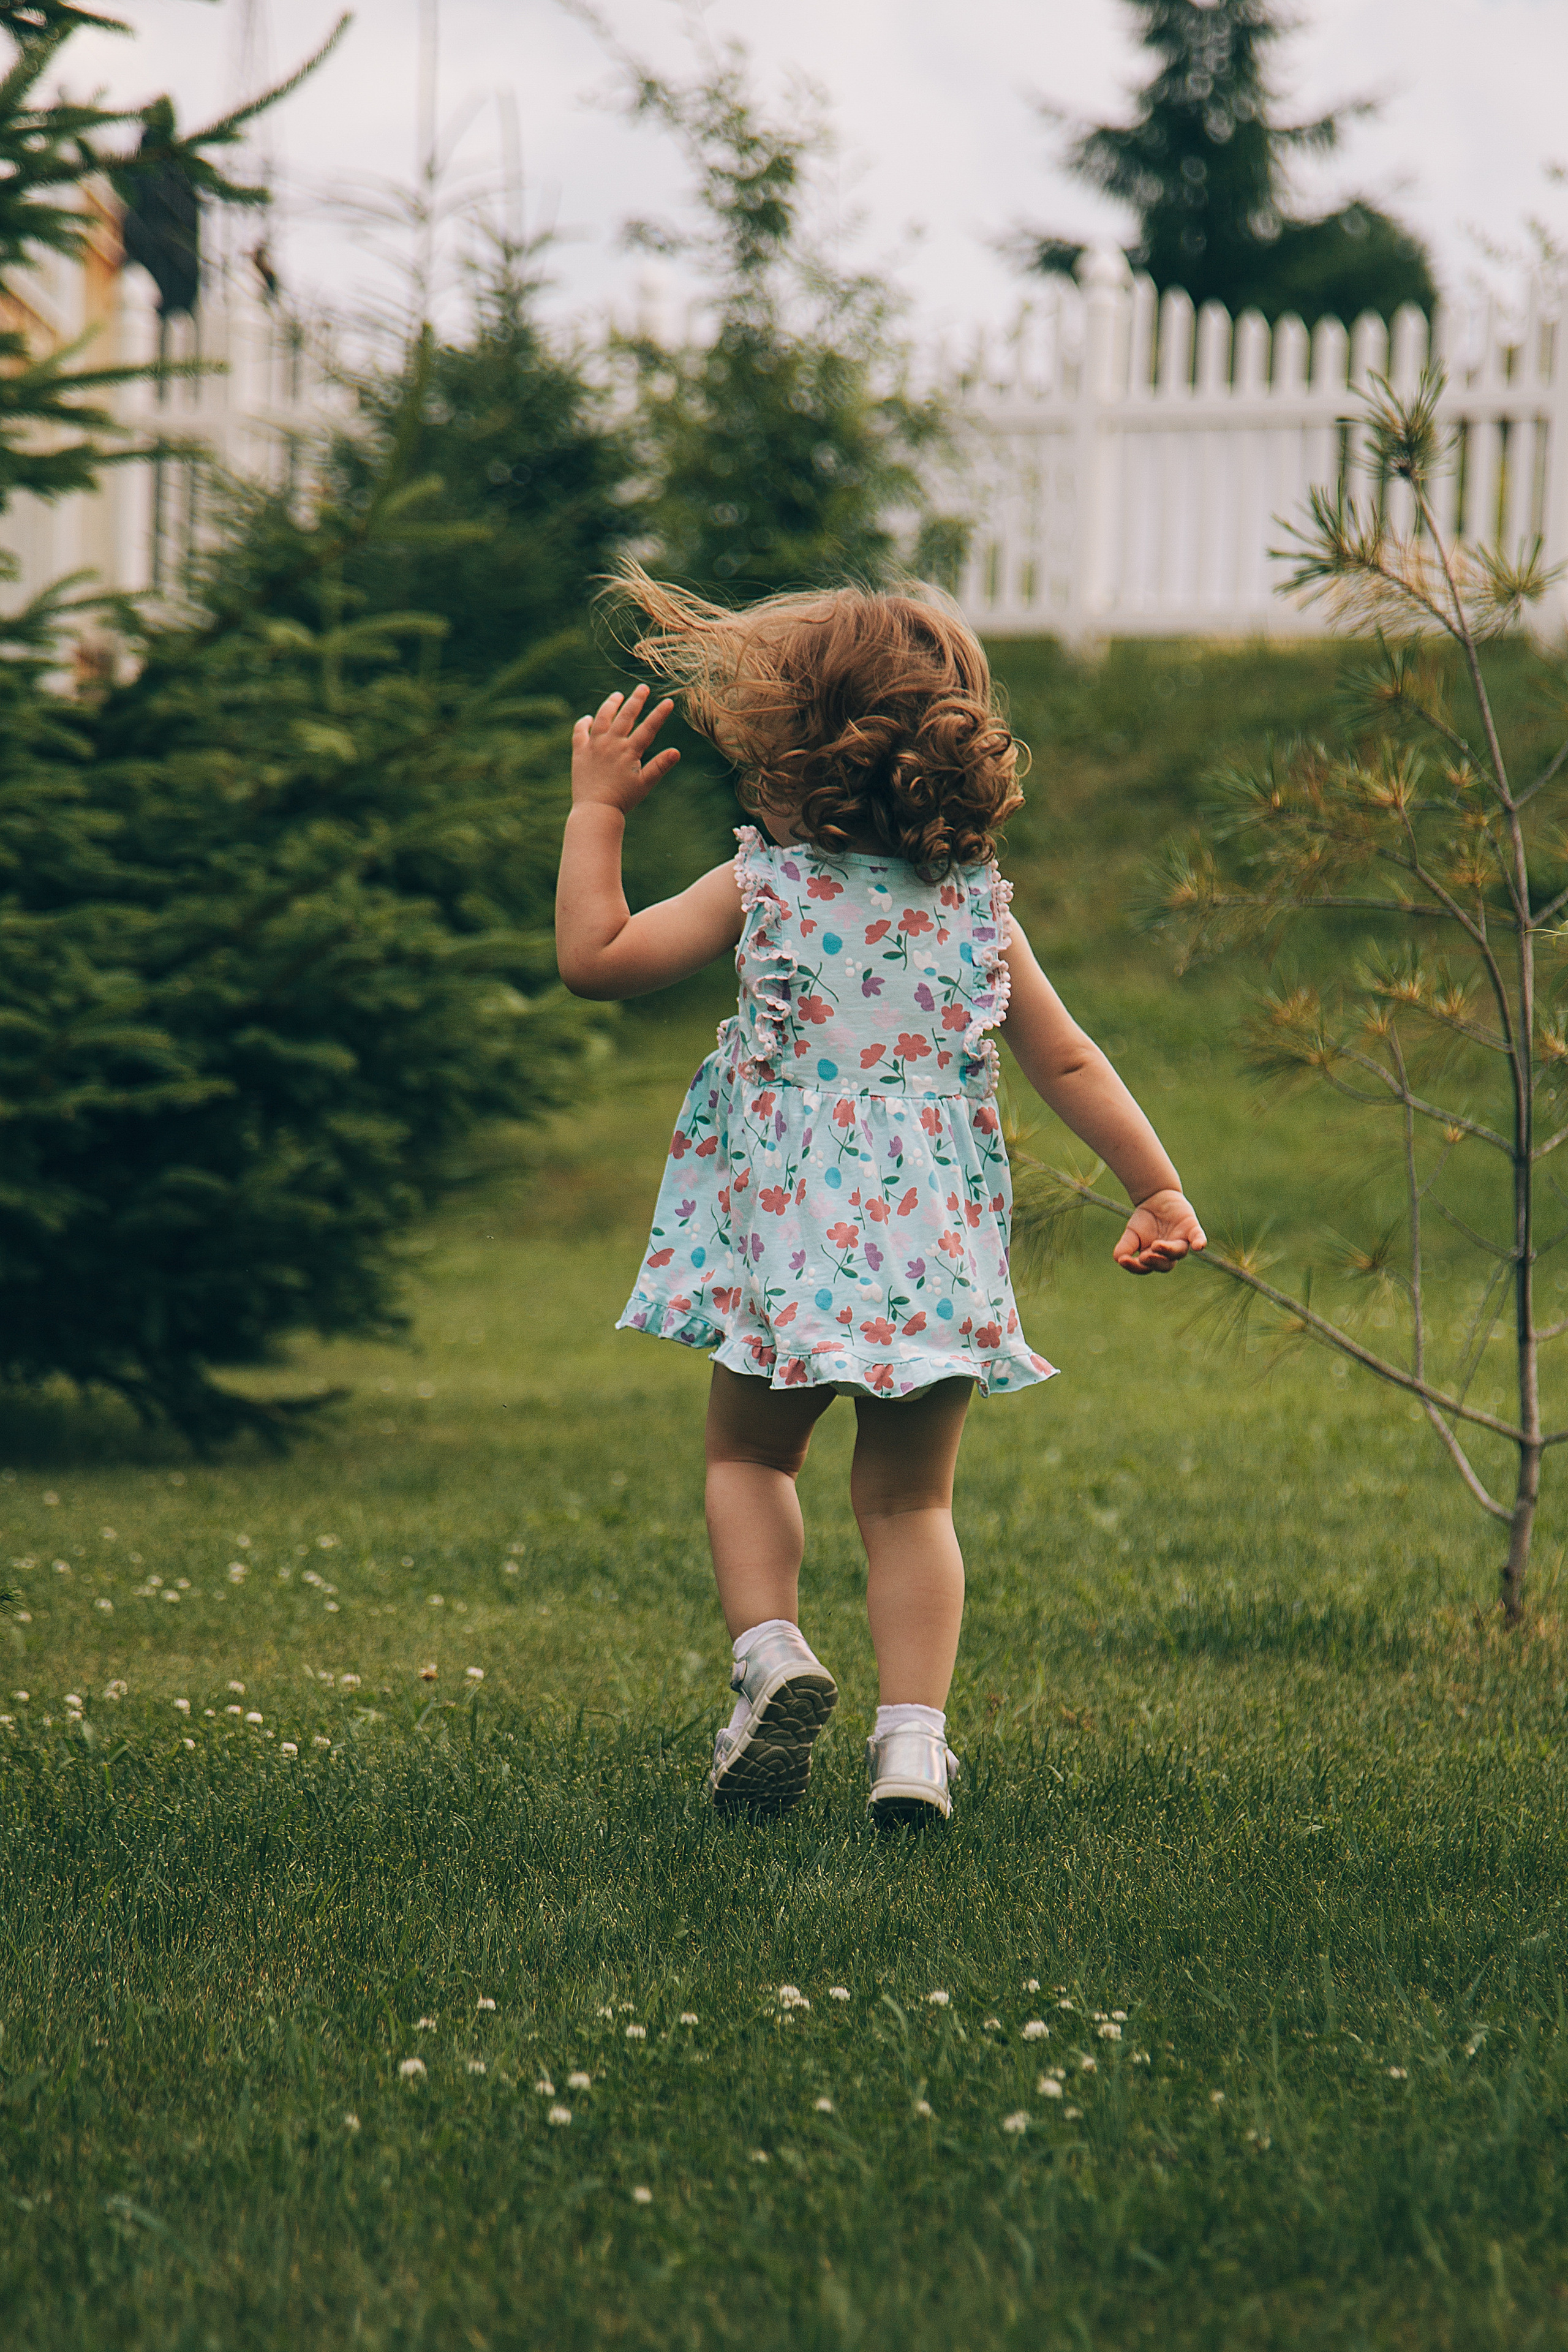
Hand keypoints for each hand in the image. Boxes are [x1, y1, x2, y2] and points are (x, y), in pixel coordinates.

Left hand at [571, 683, 679, 814]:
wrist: (595, 810)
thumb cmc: (623, 799)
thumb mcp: (645, 784)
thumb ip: (660, 766)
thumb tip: (676, 752)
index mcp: (629, 751)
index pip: (648, 728)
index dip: (659, 714)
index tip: (668, 701)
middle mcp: (611, 743)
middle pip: (625, 716)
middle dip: (636, 700)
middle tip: (642, 688)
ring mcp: (594, 746)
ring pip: (602, 717)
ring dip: (610, 705)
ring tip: (617, 696)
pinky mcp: (580, 752)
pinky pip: (580, 732)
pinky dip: (584, 723)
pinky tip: (588, 718)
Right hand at [1113, 1188, 1206, 1275]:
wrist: (1157, 1197)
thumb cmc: (1145, 1220)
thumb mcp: (1131, 1233)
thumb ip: (1126, 1247)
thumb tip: (1119, 1259)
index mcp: (1155, 1258)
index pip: (1146, 1267)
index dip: (1136, 1266)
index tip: (1124, 1260)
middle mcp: (1170, 1253)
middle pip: (1166, 1265)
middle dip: (1155, 1261)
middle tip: (1144, 1256)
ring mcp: (1182, 1241)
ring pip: (1179, 1252)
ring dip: (1169, 1251)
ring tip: (1157, 1245)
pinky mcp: (1192, 1228)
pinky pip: (1198, 1237)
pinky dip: (1199, 1242)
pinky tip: (1198, 1246)